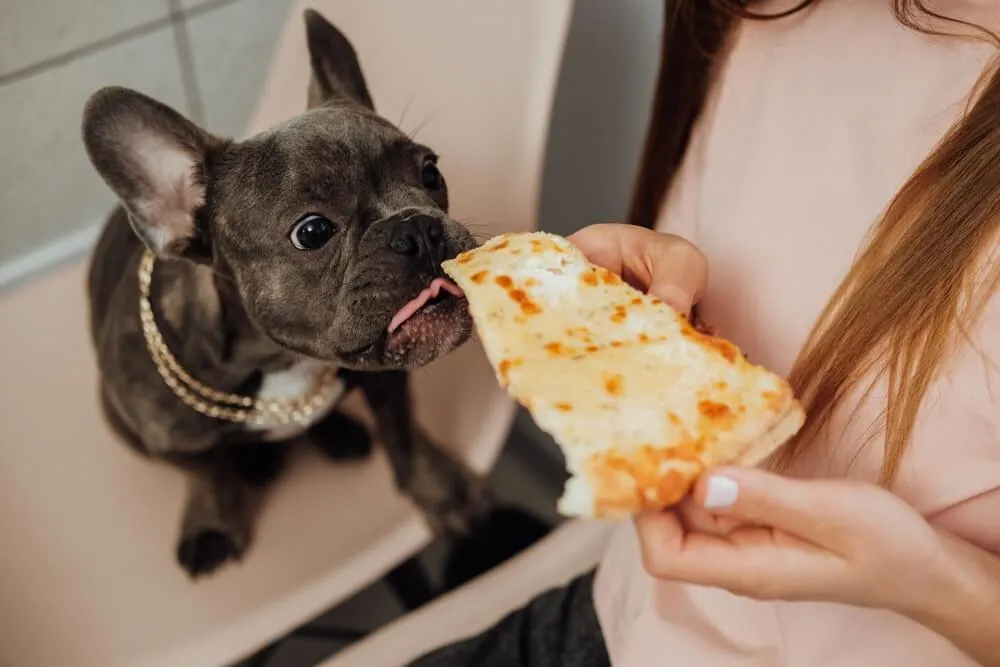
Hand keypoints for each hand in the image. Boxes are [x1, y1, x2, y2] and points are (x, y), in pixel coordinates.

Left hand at [571, 221, 999, 663]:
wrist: (923, 565)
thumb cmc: (885, 547)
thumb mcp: (830, 514)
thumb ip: (766, 499)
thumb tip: (703, 482)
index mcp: (747, 569)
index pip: (666, 557)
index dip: (647, 515)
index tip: (652, 463)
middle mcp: (736, 560)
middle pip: (669, 528)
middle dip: (660, 481)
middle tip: (662, 426)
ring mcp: (746, 542)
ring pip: (692, 508)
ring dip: (686, 469)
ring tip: (683, 421)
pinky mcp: (758, 523)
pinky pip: (720, 498)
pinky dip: (713, 469)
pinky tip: (716, 436)